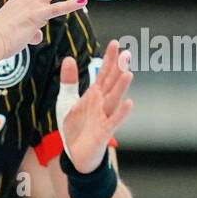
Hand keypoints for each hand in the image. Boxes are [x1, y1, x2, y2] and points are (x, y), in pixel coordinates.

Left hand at [60, 39, 133, 172]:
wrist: (75, 154)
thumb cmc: (76, 127)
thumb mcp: (67, 101)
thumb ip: (69, 81)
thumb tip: (69, 58)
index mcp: (94, 95)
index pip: (103, 73)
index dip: (109, 59)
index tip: (115, 43)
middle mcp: (102, 103)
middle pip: (112, 83)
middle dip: (118, 69)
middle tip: (126, 53)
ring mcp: (104, 117)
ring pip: (114, 100)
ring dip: (121, 88)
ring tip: (128, 73)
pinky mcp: (104, 132)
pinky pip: (114, 121)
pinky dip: (121, 113)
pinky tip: (129, 102)